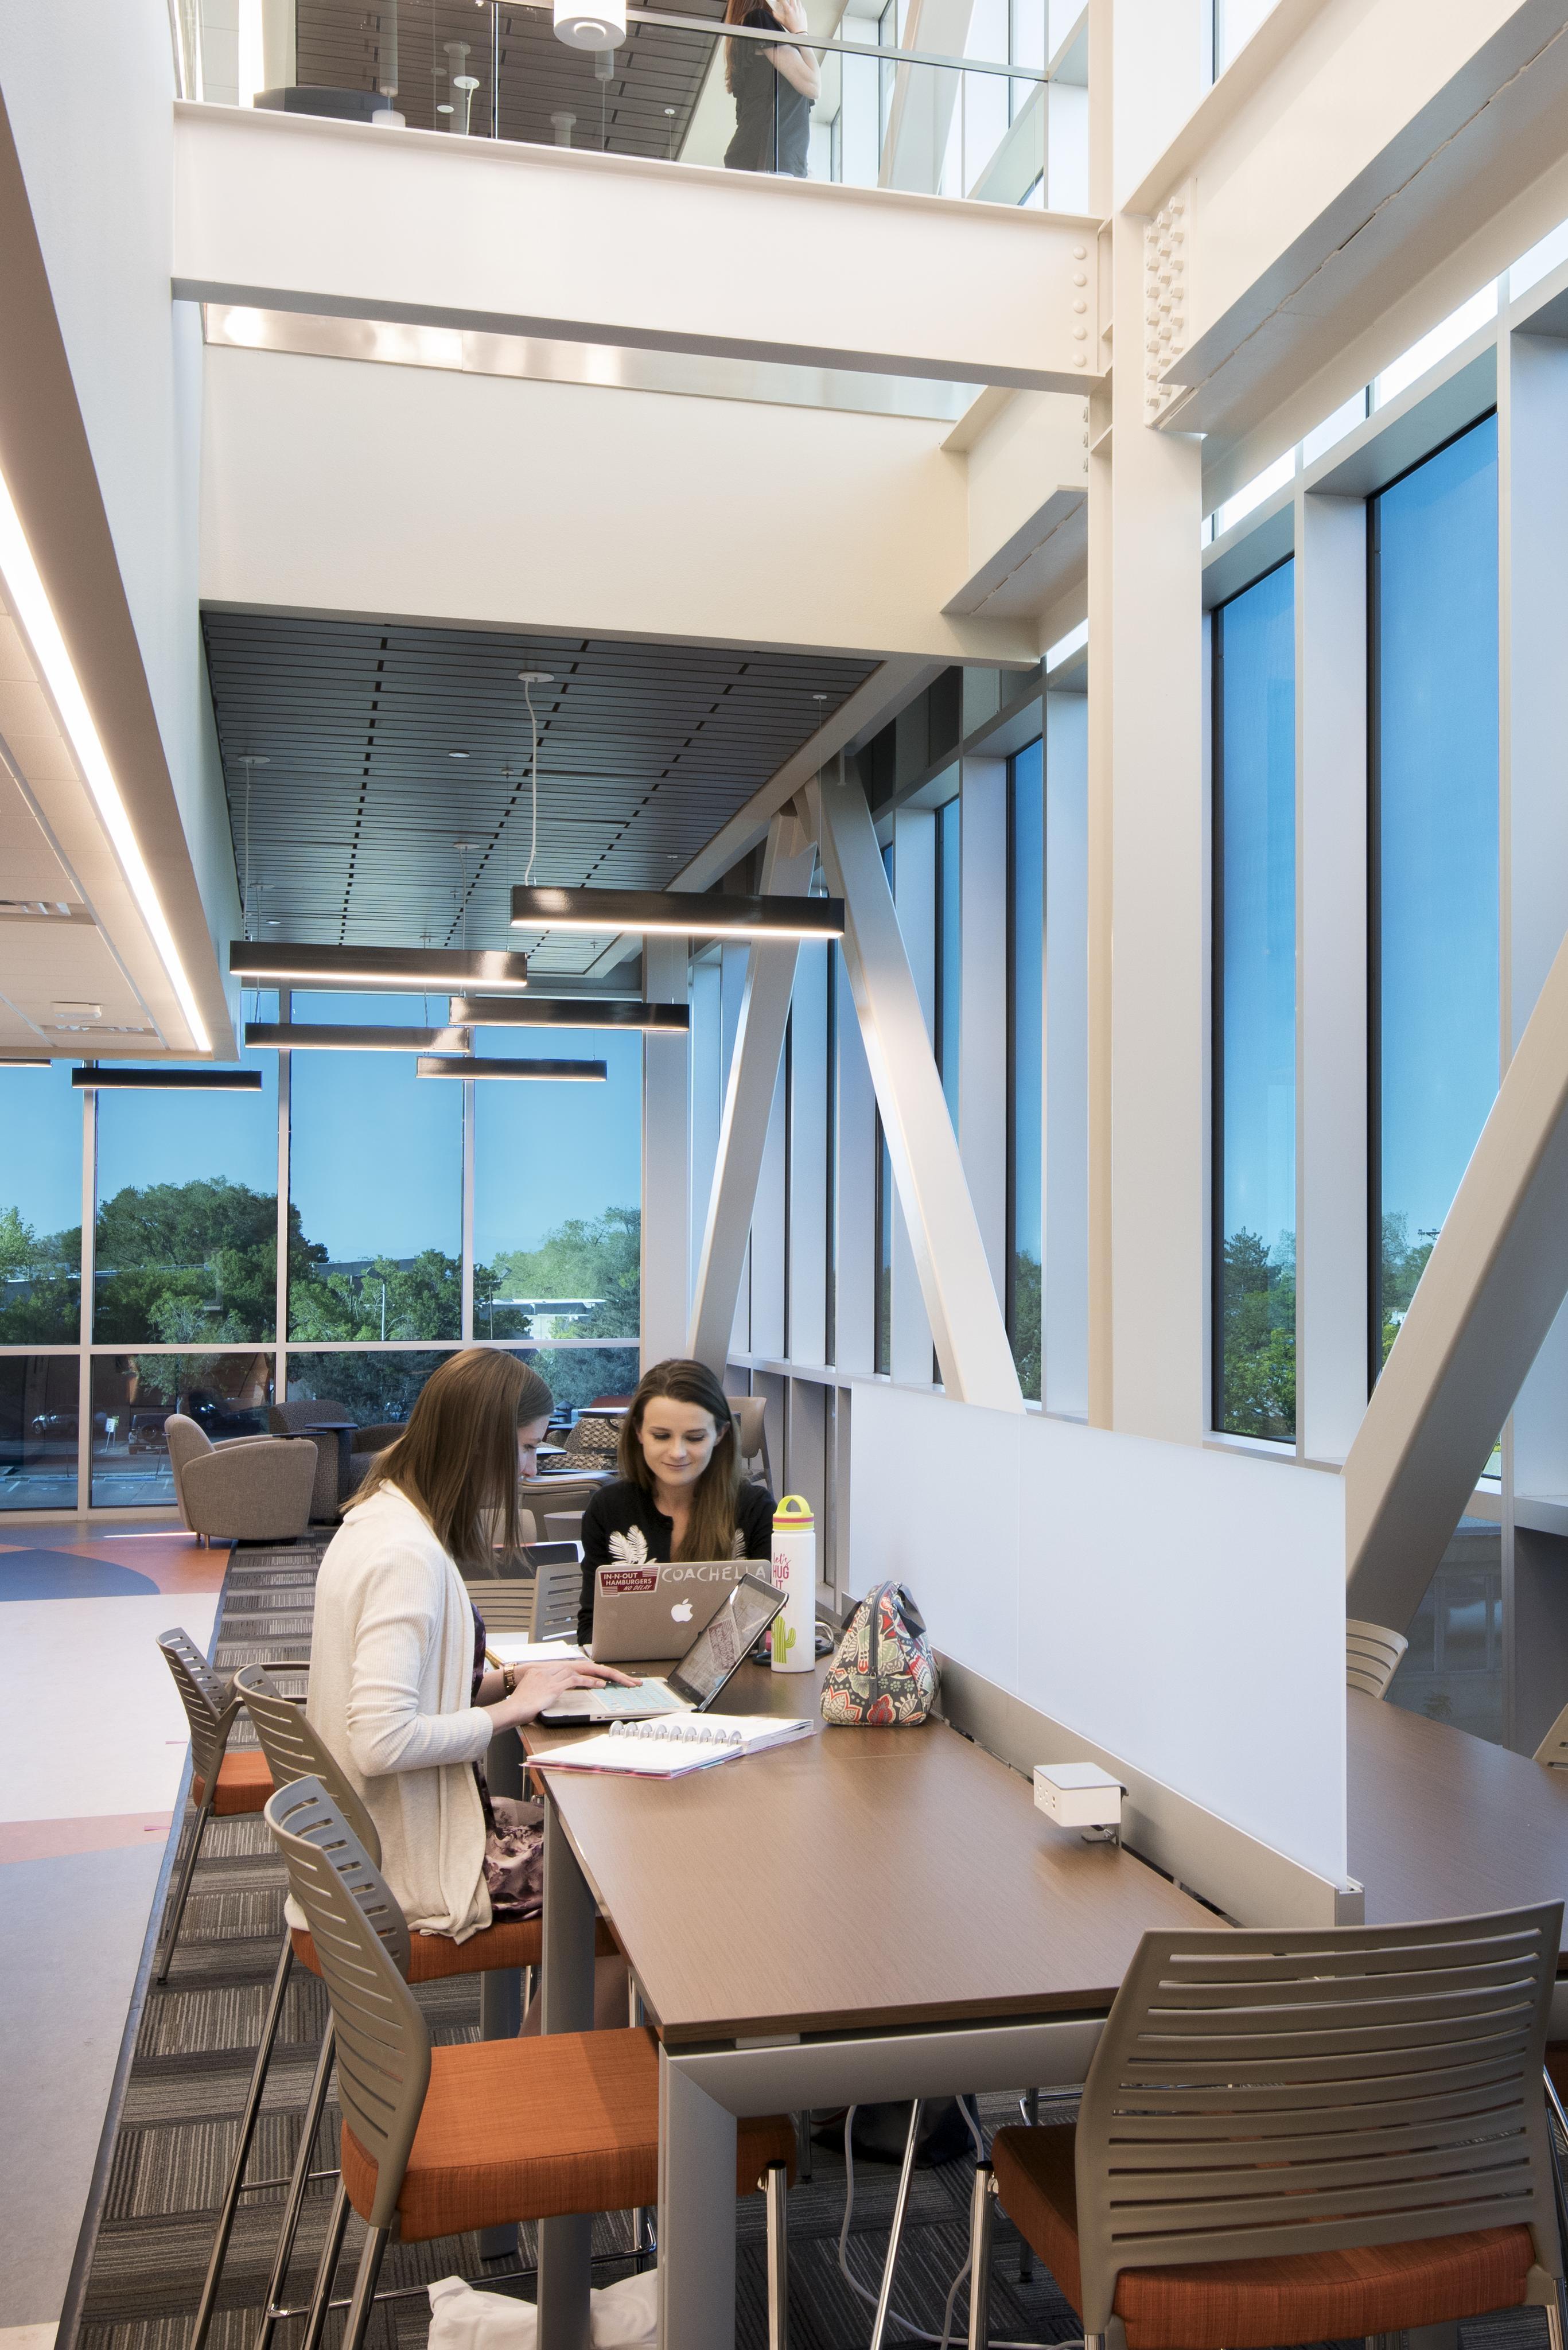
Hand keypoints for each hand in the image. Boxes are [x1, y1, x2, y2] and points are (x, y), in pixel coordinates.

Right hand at [485, 1657, 639, 1732]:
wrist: (513, 1703)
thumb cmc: (525, 1699)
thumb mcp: (543, 1691)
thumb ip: (554, 1689)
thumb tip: (560, 1695)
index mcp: (558, 1670)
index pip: (586, 1669)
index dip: (603, 1674)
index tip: (617, 1679)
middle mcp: (559, 1669)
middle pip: (592, 1667)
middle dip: (614, 1673)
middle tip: (631, 1681)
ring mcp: (557, 1676)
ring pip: (588, 1671)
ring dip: (608, 1677)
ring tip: (624, 1682)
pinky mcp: (555, 1685)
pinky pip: (576, 1680)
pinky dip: (589, 1681)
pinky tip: (601, 1685)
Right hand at [772, 0, 808, 25]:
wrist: (800, 32)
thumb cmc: (792, 28)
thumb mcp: (782, 22)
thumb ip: (777, 16)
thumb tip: (773, 12)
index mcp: (789, 10)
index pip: (783, 0)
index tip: (779, 0)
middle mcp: (795, 8)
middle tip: (787, 1)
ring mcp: (800, 9)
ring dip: (794, 0)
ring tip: (792, 3)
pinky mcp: (803, 11)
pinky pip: (801, 5)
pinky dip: (798, 6)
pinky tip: (796, 8)